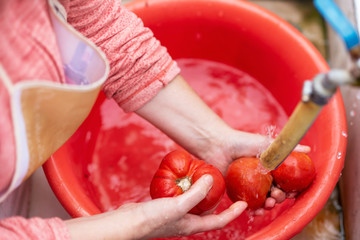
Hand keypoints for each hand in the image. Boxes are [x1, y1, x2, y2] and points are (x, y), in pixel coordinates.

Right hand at [65, 175, 246, 239]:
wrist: (129, 223)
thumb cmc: (153, 219)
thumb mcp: (178, 205)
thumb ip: (196, 193)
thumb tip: (212, 179)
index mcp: (193, 225)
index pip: (219, 221)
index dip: (233, 213)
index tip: (244, 203)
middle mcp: (186, 222)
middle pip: (208, 213)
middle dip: (218, 202)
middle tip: (225, 186)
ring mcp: (175, 215)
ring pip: (194, 204)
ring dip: (201, 194)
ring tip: (206, 180)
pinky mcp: (165, 208)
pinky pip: (181, 198)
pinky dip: (186, 190)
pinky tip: (183, 180)